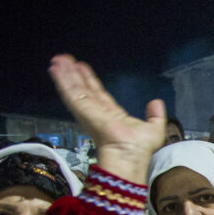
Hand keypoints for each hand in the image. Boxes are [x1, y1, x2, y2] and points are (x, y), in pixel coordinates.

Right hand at [48, 55, 165, 183]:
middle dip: (73, 74)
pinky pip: (72, 93)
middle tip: (63, 59)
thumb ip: (155, 115)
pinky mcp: (84, 111)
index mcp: (111, 114)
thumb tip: (156, 102)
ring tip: (57, 60)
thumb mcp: (154, 129)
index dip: (89, 80)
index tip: (81, 67)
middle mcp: (97, 111)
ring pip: (75, 89)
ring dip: (65, 75)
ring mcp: (88, 111)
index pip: (98, 93)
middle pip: (83, 89)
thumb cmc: (140, 148)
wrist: (129, 155)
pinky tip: (56, 70)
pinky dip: (63, 81)